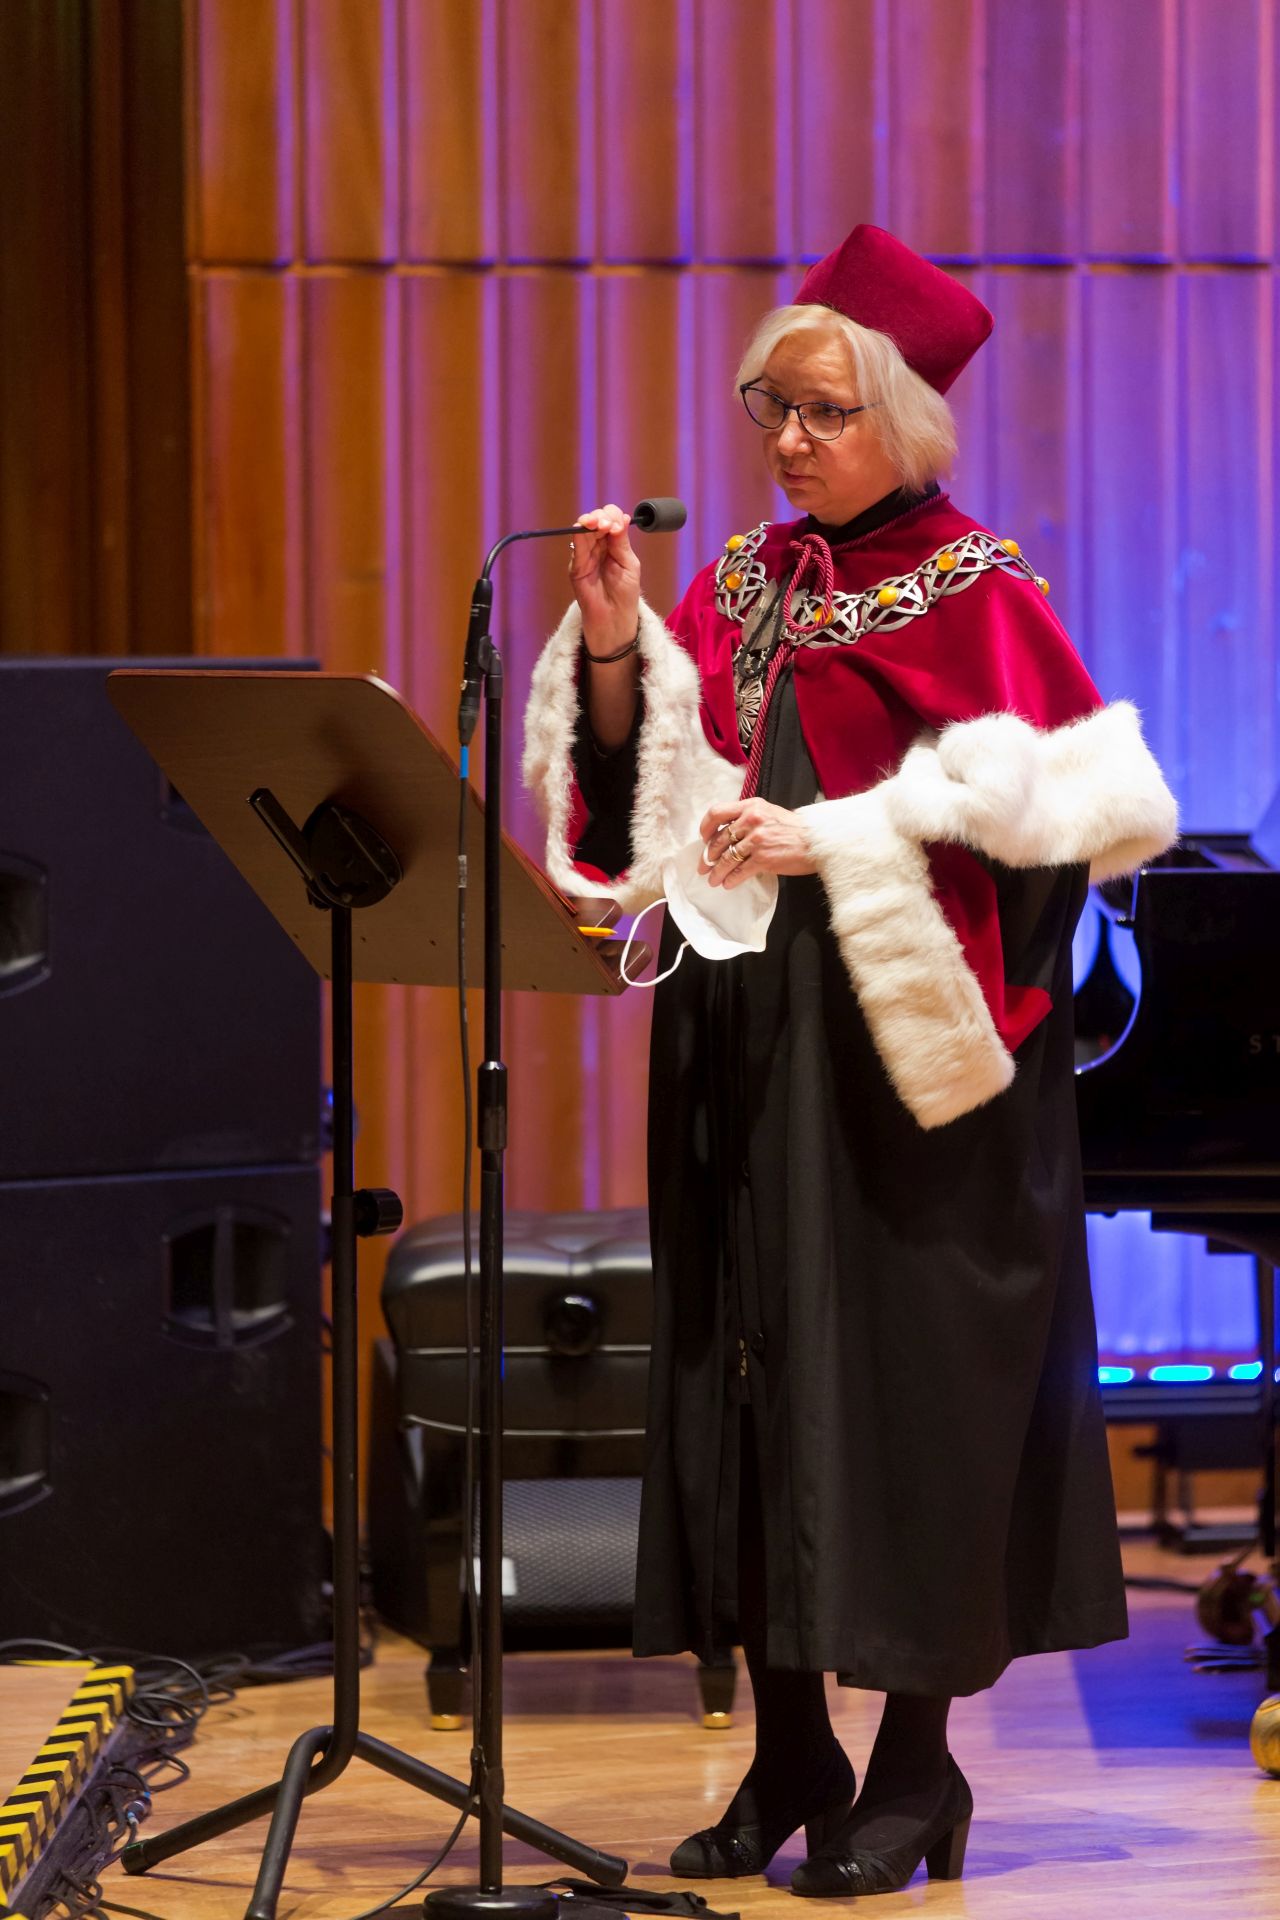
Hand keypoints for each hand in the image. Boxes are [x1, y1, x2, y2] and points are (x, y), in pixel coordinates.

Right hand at [570, 504, 640, 655]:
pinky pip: (575, 545)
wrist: (614, 618)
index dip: (613, 518)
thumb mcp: (629, 564)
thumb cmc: (625, 594)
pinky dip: (579, 534)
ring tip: (599, 526)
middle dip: (602, 518)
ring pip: (584, 529)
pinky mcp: (576, 566)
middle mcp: (599, 546)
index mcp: (615, 544)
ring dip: (590, 522)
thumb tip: (623, 516)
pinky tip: (586, 529)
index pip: (611, 520)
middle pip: (597, 520)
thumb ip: (622, 542)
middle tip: (608, 526)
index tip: (618, 526)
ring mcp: (586, 555)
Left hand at [698, 798, 817, 888]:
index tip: (703, 838)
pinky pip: (739, 871)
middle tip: (704, 866)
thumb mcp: (769, 812)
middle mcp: (751, 820)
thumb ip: (749, 817)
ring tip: (712, 880)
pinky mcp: (763, 858)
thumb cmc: (795, 828)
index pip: (717, 812)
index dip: (705, 827)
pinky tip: (727, 884)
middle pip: (719, 839)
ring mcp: (757, 840)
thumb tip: (728, 834)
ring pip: (726, 858)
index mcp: (751, 806)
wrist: (818, 840)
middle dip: (707, 856)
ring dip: (716, 872)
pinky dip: (731, 879)